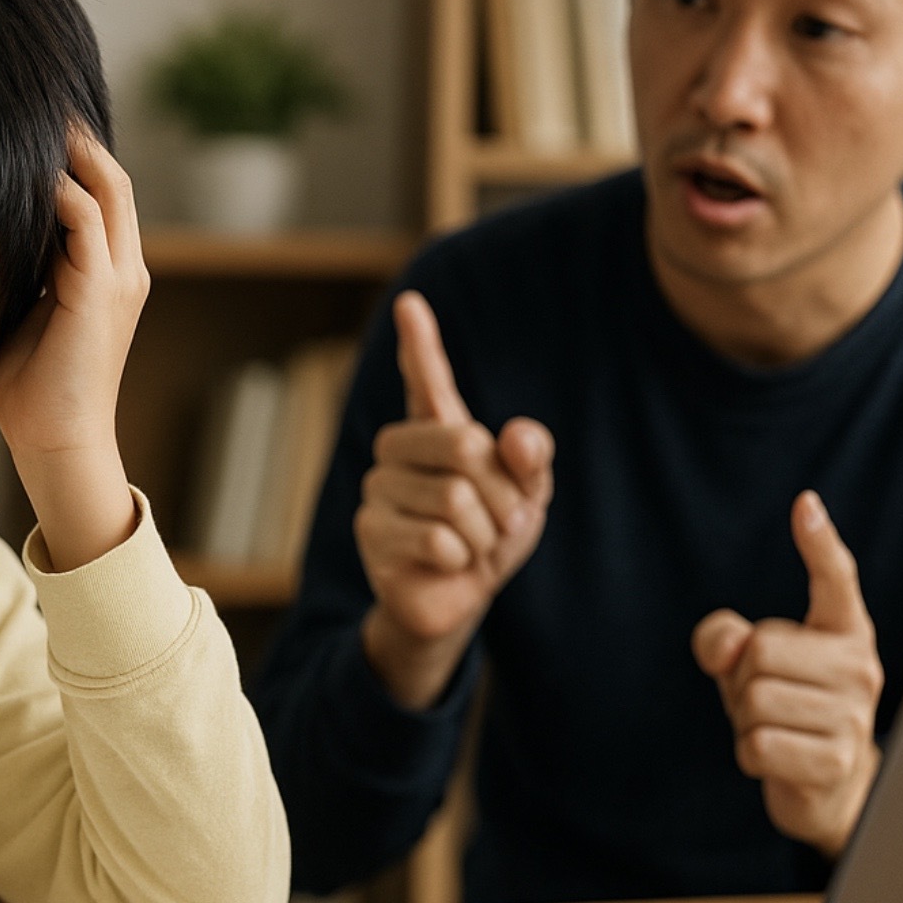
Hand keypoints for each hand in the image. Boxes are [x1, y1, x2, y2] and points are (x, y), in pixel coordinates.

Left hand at [0, 128, 147, 571]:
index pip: (102, 192)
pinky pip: (84, 219)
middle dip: (73, 136)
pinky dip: (55, 188)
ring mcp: (119, 278)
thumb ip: (23, 272)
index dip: (71, 155)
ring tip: (23, 120)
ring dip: (67, 150)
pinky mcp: (100, 292)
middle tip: (27, 104)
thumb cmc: (35, 391)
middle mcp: (126, 268)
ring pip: (106, 185)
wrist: (58, 445)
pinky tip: (19, 172)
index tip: (24, 127)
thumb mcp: (27, 313)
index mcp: (111, 274)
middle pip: (111, 175)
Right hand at [358, 290, 553, 708]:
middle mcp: (401, 449)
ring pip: (453, 497)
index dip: (422, 343)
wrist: (460, 599)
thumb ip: (531, 460)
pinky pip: (438, 537)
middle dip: (500, 492)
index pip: (427, 379)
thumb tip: (517, 436)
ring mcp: (380, 488)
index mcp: (439, 430)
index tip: (413, 304)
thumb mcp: (527, 496)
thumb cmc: (491, 536)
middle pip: (463, 444)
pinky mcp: (372, 531)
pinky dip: (461, 558)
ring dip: (482, 532)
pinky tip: (448, 564)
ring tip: (472, 544)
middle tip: (501, 520)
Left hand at [692, 491, 883, 857]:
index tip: (803, 505)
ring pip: (754, 699)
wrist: (829, 789)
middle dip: (743, 677)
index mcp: (845, 632)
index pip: (835, 581)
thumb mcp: (749, 667)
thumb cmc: (788, 710)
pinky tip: (777, 756)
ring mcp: (852, 716)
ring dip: (745, 719)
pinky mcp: (833, 761)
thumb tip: (727, 646)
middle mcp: (859, 667)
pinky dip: (750, 753)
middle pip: (760, 650)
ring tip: (776, 727)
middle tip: (768, 697)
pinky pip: (756, 744)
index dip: (818, 544)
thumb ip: (723, 640)